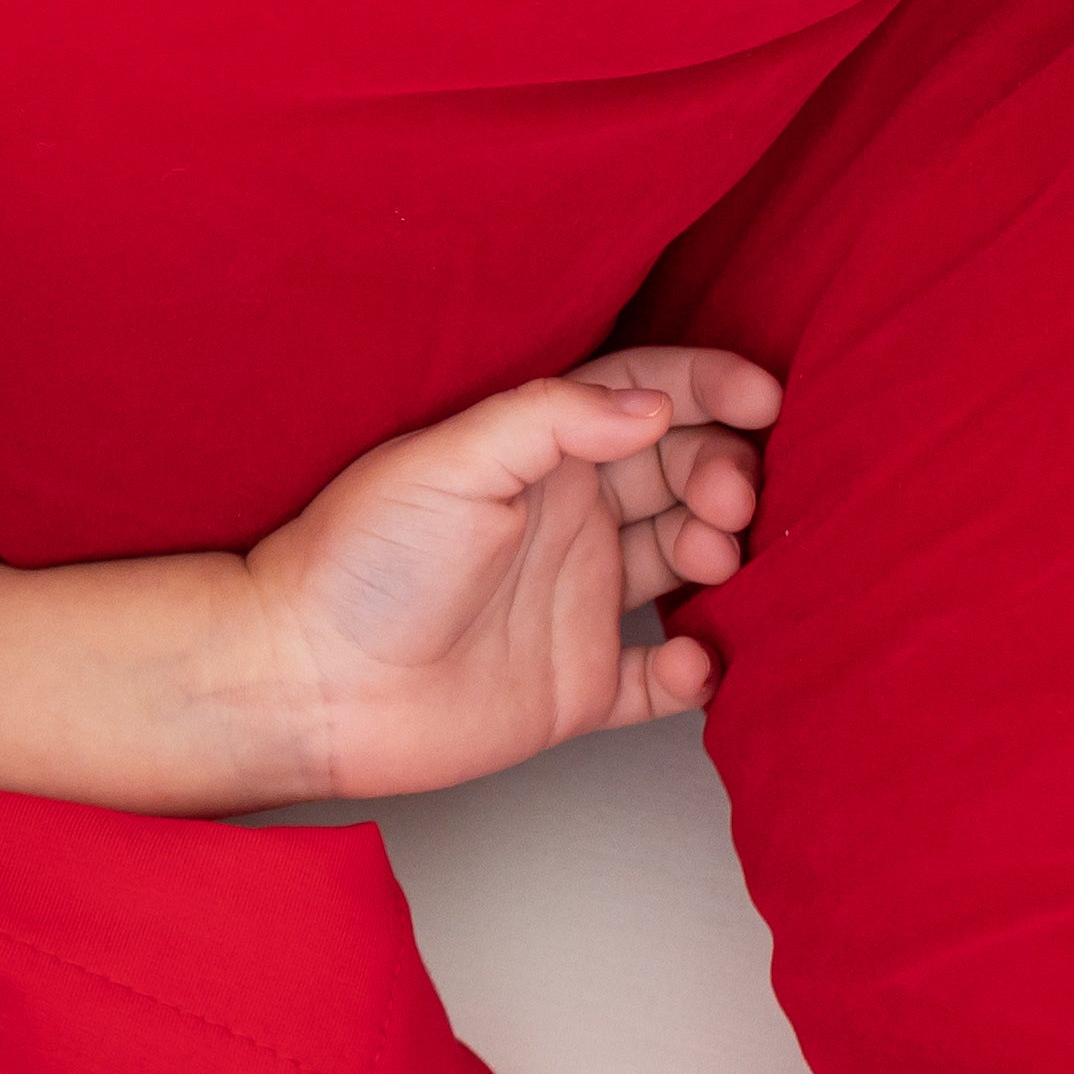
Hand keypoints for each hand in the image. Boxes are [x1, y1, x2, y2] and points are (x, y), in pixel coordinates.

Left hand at [243, 346, 782, 801]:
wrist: (306, 679)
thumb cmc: (357, 561)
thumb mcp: (446, 463)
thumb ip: (549, 422)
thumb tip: (651, 403)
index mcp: (533, 456)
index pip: (640, 397)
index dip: (709, 387)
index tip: (767, 396)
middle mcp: (565, 521)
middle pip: (683, 474)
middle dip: (727, 471)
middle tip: (727, 497)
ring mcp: (576, 602)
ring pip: (690, 565)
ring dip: (721, 555)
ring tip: (708, 557)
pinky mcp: (579, 687)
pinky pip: (666, 679)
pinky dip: (698, 670)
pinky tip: (686, 658)